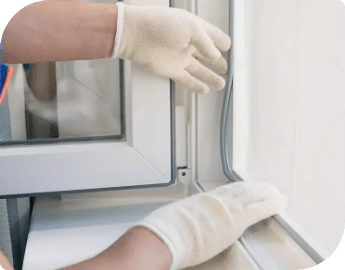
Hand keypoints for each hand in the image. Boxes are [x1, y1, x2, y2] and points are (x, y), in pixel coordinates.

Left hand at [112, 3, 230, 93]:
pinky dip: (196, 86)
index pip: (214, 37)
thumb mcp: (192, 28)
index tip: (229, 49)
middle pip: (208, 56)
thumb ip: (206, 43)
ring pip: (200, 70)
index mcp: (195, 29)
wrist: (138, 35)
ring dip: (210, 77)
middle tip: (227, 69)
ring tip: (221, 84)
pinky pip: (187, 80)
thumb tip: (216, 56)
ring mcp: (180, 58)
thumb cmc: (162, 25)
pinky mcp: (171, 70)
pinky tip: (204, 90)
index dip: (223, 43)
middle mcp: (189, 44)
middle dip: (218, 63)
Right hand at [131, 182, 286, 268]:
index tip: (246, 186)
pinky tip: (281, 202)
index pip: (226, 190)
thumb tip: (179, 223)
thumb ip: (183, 218)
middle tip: (267, 186)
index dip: (239, 187)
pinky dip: (272, 204)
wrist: (166, 235)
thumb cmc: (165, 230)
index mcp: (203, 200)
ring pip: (254, 195)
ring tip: (277, 192)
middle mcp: (217, 200)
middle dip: (257, 187)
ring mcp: (227, 208)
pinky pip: (260, 209)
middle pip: (242, 189)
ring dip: (267, 192)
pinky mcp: (236, 220)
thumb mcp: (173, 218)